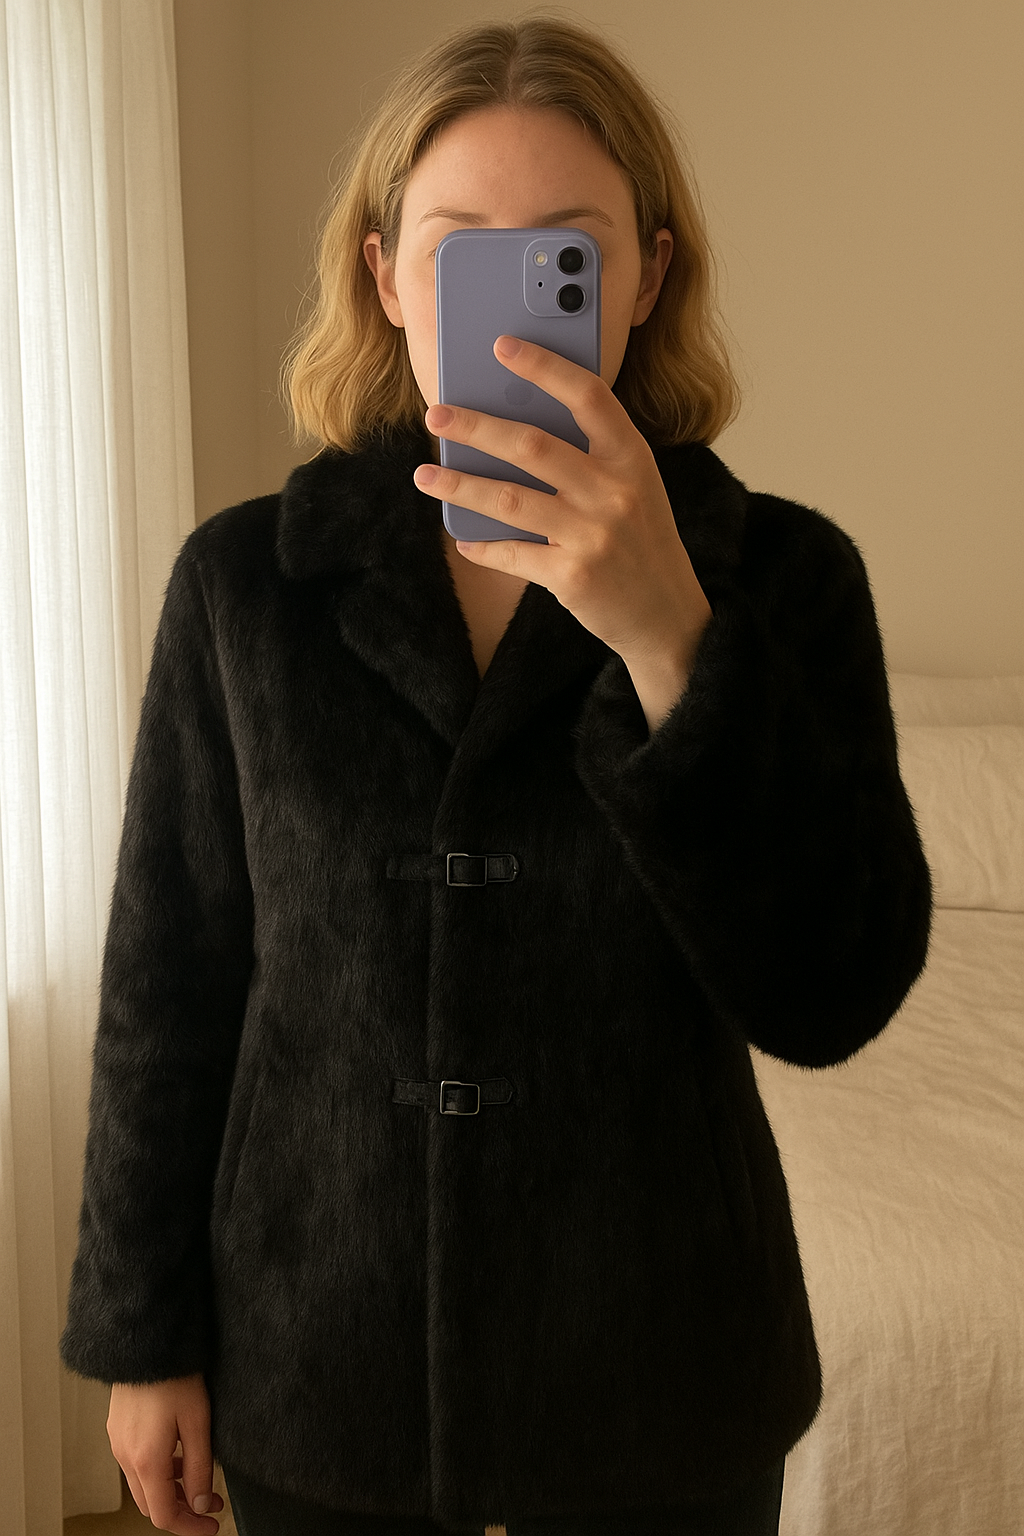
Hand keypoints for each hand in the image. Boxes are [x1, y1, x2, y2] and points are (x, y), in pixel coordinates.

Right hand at [107, 1374, 223, 1533]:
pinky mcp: (118, 1430)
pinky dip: (158, 1472)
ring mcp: (118, 1443)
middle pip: (151, 1504)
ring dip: (170, 1491)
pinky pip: (136, 1465)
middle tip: (209, 1504)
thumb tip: (199, 1504)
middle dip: (181, 1510)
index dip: (189, 1527)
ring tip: (199, 1479)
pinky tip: (178, 1456)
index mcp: (146, 1460)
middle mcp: (125, 1456)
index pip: (164, 1515)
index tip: (211, 1525)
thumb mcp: (198, 1423)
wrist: (147, 1342)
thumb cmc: (175, 1377)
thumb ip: (199, 1469)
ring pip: (143, 1485)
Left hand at [413, 335, 712, 725]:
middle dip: (476, 427)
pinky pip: (514, 554)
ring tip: (425, 476)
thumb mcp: (632, 487)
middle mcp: (615, 492)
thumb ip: (589, 457)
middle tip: (436, 415)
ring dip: (460, 485)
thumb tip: (512, 427)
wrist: (667, 614)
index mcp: (632, 458)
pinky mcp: (574, 576)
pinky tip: (463, 538)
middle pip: (534, 446)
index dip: (544, 368)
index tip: (501, 346)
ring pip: (511, 500)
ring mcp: (594, 535)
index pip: (589, 397)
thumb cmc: (640, 540)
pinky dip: (484, 547)